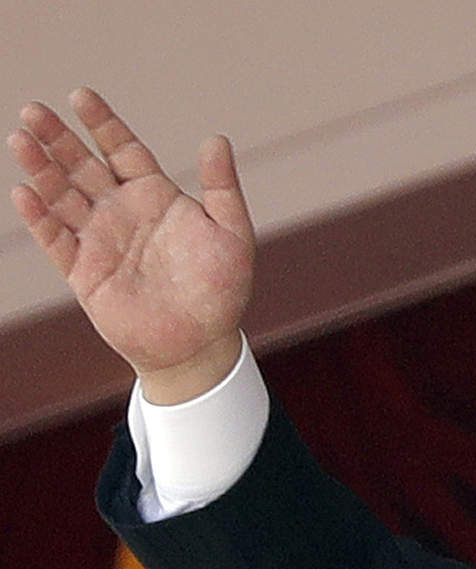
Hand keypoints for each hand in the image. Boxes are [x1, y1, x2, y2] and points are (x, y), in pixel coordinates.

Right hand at [8, 88, 254, 402]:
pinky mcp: (85, 272)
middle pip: (83, 166)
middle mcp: (123, 213)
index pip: (123, 150)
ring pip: (63, 196)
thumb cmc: (221, 288)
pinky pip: (57, 240)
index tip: (80, 95)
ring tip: (21, 139)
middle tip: (33, 110)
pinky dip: (40, 217)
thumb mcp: (232, 232)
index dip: (102, 123)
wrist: (201, 343)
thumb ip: (222, 187)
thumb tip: (216, 139)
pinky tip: (25, 192)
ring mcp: (100, 241)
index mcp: (156, 197)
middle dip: (58, 138)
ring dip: (41, 169)